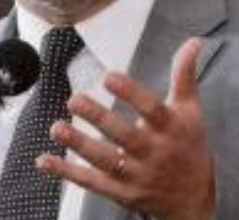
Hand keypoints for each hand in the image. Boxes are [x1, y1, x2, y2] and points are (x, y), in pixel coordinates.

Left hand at [37, 38, 215, 219]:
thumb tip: (194, 42)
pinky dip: (66, 172)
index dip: (130, 93)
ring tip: (57, 128)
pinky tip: (44, 160)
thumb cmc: (188, 144)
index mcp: (170, 128)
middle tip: (74, 100)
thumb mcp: (190, 109)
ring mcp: (135, 175)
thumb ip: (185, 75)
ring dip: (79, 145)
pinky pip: (90, 182)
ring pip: (105, 161)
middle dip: (99, 118)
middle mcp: (152, 152)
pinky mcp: (120, 191)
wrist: (194, 197)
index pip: (151, 109)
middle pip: (124, 136)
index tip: (108, 76)